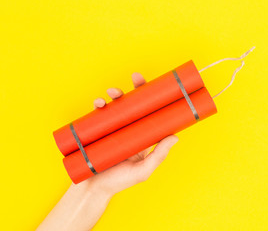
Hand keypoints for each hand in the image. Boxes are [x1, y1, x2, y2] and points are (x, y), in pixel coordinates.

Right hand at [80, 72, 178, 197]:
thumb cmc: (120, 182)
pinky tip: (99, 104)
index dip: (154, 99)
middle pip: (135, 105)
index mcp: (142, 136)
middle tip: (136, 78)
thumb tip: (174, 137)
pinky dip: (99, 106)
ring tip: (112, 94)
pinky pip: (99, 114)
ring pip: (117, 106)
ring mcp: (113, 128)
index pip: (151, 114)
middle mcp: (129, 129)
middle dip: (136, 89)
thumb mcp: (143, 171)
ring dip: (115, 94)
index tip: (158, 86)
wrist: (93, 189)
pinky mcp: (98, 129)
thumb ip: (158, 156)